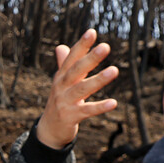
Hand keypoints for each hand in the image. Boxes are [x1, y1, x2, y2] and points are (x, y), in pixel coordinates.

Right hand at [35, 29, 118, 148]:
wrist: (49, 130)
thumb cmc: (59, 102)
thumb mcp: (60, 83)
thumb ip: (63, 65)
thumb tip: (61, 46)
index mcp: (61, 76)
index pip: (72, 58)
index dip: (81, 45)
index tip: (92, 32)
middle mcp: (61, 87)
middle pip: (76, 70)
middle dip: (91, 58)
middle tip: (106, 47)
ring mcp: (65, 102)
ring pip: (82, 89)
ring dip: (98, 80)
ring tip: (114, 70)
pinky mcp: (71, 117)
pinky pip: (87, 111)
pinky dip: (100, 107)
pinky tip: (114, 102)